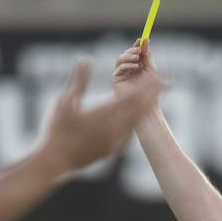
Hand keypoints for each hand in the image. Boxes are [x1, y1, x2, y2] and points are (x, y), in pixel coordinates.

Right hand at [39, 55, 161, 173]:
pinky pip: (129, 133)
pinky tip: (137, 119)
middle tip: (165, 82)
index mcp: (106, 113)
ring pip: (136, 121)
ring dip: (145, 108)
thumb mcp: (66, 101)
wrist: (57, 161)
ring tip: (153, 97)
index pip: (133, 96)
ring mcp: (115, 140)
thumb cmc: (58, 129)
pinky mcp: (113, 150)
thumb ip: (79, 80)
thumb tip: (84, 59)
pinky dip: (135, 122)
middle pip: (140, 108)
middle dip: (152, 94)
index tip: (159, 75)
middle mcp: (115, 127)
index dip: (147, 85)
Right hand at [112, 41, 164, 99]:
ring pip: (120, 59)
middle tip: (139, 50)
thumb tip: (145, 39)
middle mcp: (127, 69)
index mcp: (136, 65)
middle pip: (126, 54)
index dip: (137, 46)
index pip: (135, 52)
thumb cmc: (151, 89)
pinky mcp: (116, 80)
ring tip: (138, 58)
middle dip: (132, 50)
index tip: (141, 40)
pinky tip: (136, 67)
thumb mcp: (150, 68)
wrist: (147, 104)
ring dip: (129, 56)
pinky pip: (119, 68)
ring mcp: (121, 74)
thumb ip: (146, 55)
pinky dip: (128, 65)